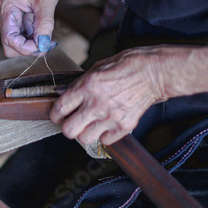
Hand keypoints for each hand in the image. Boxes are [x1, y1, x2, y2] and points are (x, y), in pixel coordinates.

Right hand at [0, 0, 60, 56]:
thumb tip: (43, 44)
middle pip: (9, 44)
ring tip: (47, 39)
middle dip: (27, 48)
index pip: (9, 38)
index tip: (41, 47)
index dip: (24, 47)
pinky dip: (33, 39)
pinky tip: (45, 35)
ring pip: (15, 42)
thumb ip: (44, 24)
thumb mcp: (46, 1)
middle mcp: (5, 14)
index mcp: (7, 8)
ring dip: (31, 45)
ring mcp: (11, 18)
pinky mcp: (18, 19)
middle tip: (45, 45)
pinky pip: (22, 36)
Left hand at [50, 47, 165, 145]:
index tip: (58, 116)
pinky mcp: (124, 126)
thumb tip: (66, 95)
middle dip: (68, 128)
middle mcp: (96, 104)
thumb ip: (80, 84)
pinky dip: (105, 135)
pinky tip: (107, 125)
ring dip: (86, 132)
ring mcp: (110, 117)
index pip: (60, 109)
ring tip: (91, 124)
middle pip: (69, 130)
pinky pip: (105, 140)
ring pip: (85, 139)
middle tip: (73, 122)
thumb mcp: (96, 68)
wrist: (151, 72)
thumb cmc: (125, 66)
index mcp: (86, 87)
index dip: (55, 115)